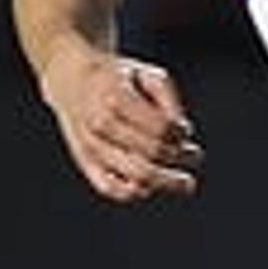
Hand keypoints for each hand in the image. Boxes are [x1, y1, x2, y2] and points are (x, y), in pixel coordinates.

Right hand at [40, 50, 203, 201]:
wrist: (72, 79)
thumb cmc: (120, 79)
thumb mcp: (149, 75)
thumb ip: (170, 100)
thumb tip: (183, 133)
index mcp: (116, 97)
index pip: (161, 128)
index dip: (180, 133)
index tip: (185, 130)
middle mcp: (100, 124)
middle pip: (152, 153)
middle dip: (181, 157)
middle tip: (195, 156)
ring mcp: (91, 145)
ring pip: (135, 176)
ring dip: (167, 181)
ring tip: (186, 183)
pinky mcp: (84, 161)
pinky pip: (110, 188)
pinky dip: (135, 193)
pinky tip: (152, 188)